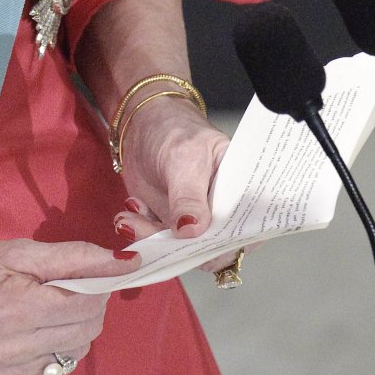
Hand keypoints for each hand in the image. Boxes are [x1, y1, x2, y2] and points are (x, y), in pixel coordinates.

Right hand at [0, 237, 136, 374]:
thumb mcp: (16, 251)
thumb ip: (75, 257)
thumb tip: (127, 262)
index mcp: (10, 307)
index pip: (86, 305)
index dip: (97, 286)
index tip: (88, 273)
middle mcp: (7, 348)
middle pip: (85, 332)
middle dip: (85, 307)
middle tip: (58, 289)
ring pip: (73, 355)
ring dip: (68, 331)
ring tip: (37, 312)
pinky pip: (51, 372)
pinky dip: (48, 351)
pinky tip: (22, 336)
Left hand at [112, 95, 238, 272]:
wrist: (143, 125)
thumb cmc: (175, 130)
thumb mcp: (184, 158)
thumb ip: (188, 196)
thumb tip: (193, 231)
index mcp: (244, 193)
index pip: (246, 231)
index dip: (225, 245)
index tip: (194, 242)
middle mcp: (225, 214)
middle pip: (212, 248)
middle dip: (179, 247)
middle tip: (150, 232)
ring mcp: (198, 222)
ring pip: (181, 249)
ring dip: (152, 240)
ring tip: (128, 219)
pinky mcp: (172, 226)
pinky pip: (159, 242)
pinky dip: (141, 232)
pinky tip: (129, 213)